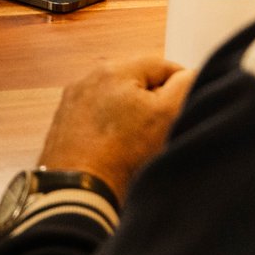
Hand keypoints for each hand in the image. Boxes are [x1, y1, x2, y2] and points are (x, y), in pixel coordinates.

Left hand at [35, 59, 196, 201]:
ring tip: (140, 142)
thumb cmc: (123, 152)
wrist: (79, 189)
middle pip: (137, 82)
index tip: (187, 105)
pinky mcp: (64, 123)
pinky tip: (118, 148)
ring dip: (132, 114)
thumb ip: (184, 86)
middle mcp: (87, 78)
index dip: (181, 84)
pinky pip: (97, 118)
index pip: (161, 65)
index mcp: (114, 69)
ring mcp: (72, 101)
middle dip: (154, 100)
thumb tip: (190, 73)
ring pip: (117, 100)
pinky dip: (110, 128)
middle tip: (165, 126)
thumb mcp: (166, 115)